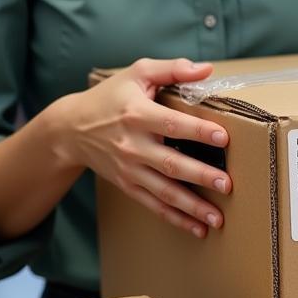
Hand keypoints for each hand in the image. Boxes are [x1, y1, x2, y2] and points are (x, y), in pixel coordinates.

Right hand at [57, 58, 230, 238]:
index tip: (223, 138)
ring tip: (218, 217)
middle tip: (227, 184)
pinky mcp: (128, 184)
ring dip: (192, 206)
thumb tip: (206, 69)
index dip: (198, 131)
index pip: (171, 124)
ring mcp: (130, 169)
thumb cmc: (110, 97)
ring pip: (164, 191)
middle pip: (170, 163)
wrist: (70, 129)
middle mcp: (133, 145)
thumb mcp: (137, 74)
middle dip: (200, 176)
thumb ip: (171, 69)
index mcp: (137, 115)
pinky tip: (198, 228)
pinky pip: (154, 205)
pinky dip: (176, 218)